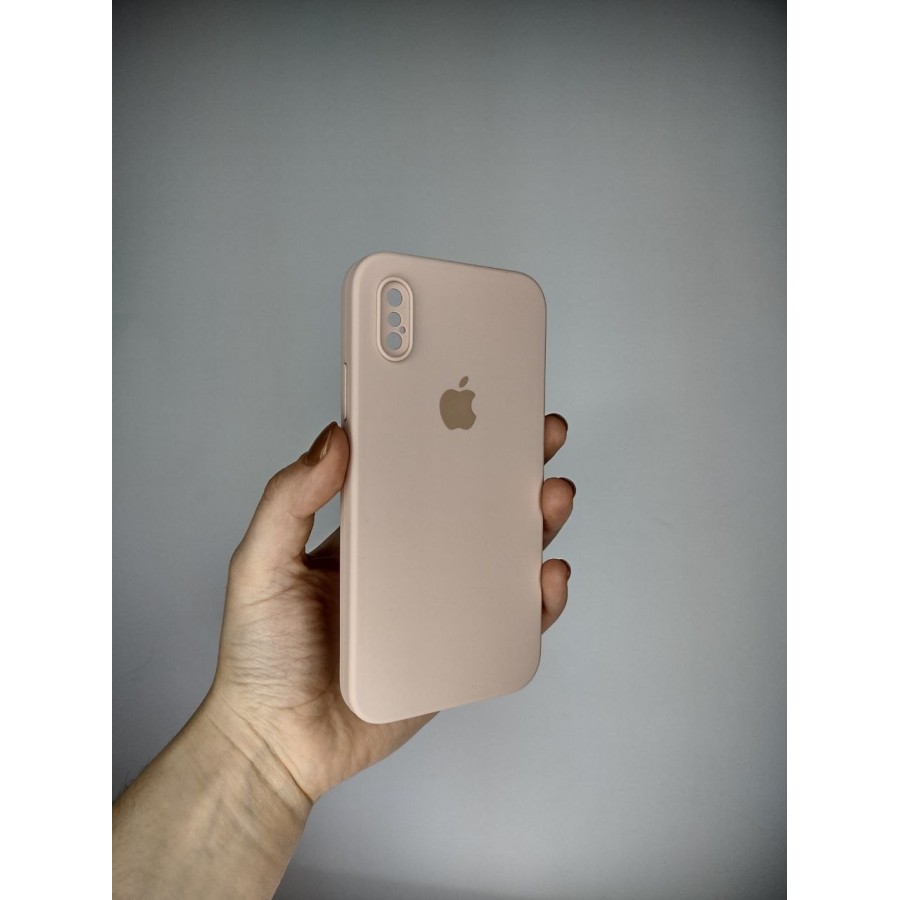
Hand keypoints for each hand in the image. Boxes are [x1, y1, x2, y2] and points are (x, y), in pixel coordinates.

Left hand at [203, 415, 574, 808]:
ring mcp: (436, 607)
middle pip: (472, 508)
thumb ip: (288, 501)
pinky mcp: (457, 652)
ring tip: (551, 497)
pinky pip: (508, 622)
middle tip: (540, 439)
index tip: (481, 406)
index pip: (417, 474)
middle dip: (513, 471)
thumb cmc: (261, 658)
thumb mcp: (261, 566)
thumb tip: (334, 438)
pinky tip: (546, 576)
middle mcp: (408, 564)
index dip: (453, 439)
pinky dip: (537, 599)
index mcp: (366, 535)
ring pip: (500, 558)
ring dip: (536, 523)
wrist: (279, 746)